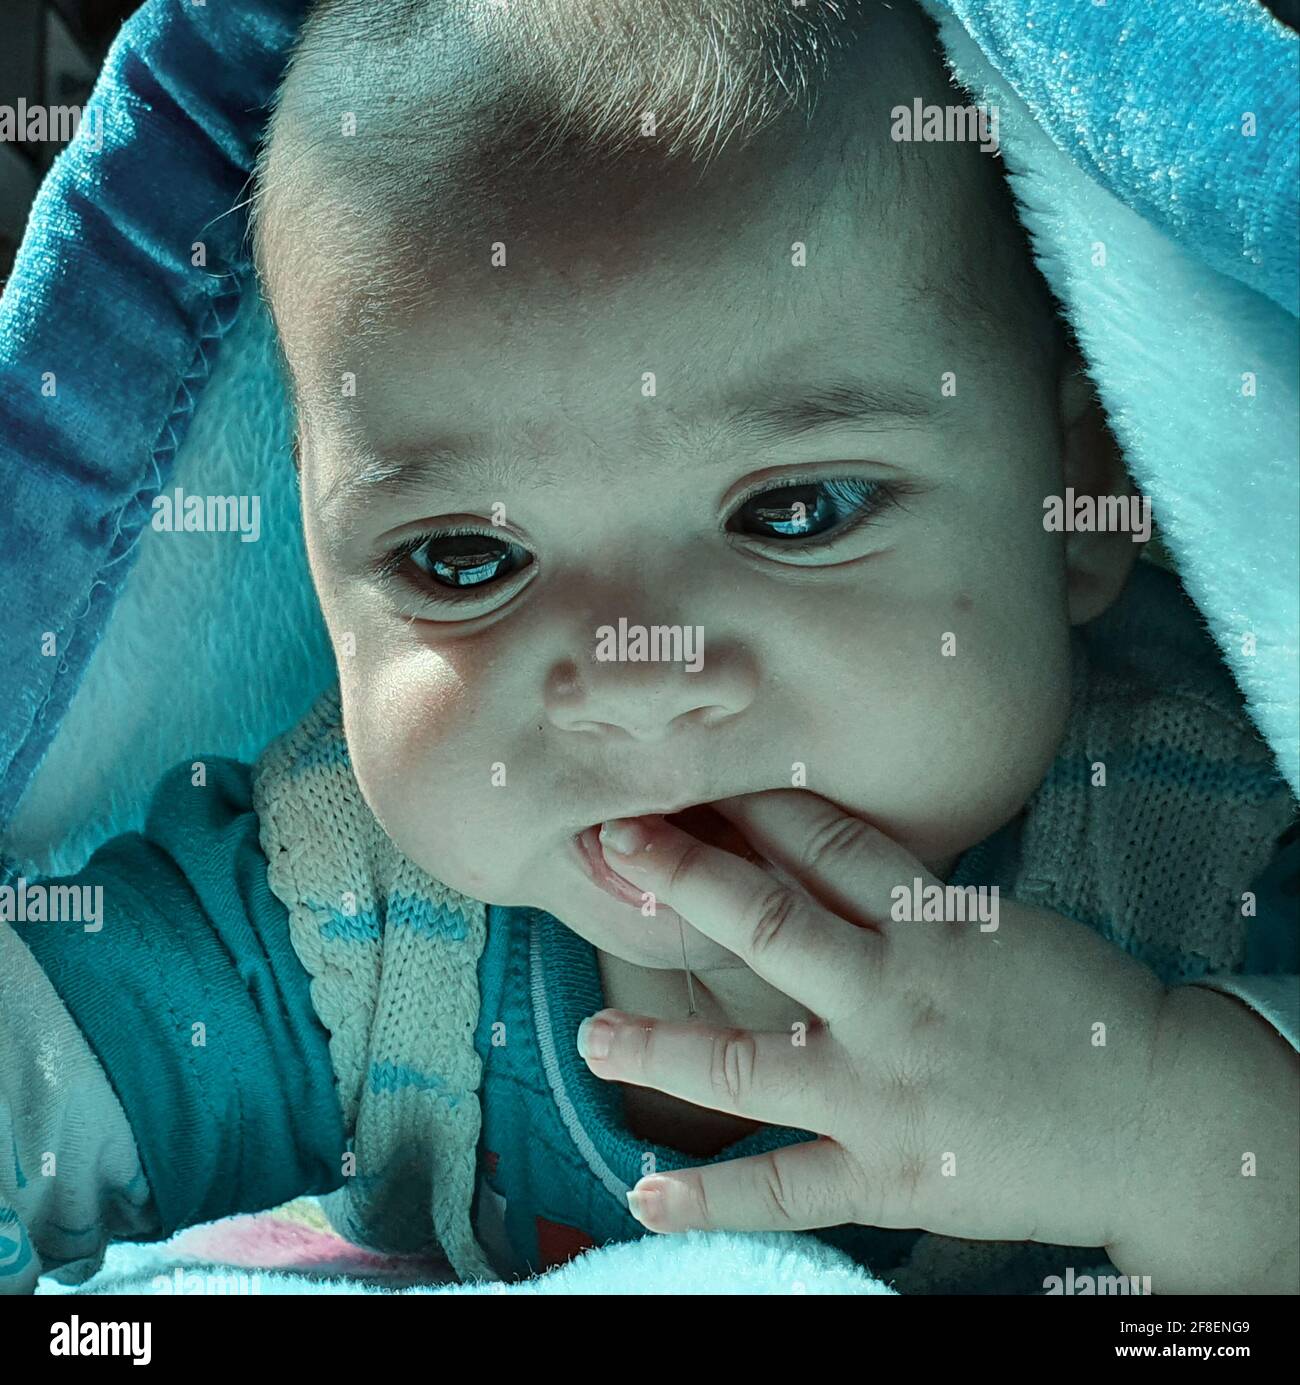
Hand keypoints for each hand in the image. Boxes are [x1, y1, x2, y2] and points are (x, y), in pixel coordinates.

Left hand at [576, 790, 1168, 1260]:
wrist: (1160, 1114)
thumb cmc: (1081, 1006)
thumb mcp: (998, 924)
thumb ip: (906, 900)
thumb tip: (820, 855)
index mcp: (930, 923)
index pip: (825, 842)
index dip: (751, 804)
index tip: (688, 776)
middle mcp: (893, 995)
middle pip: (768, 922)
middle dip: (684, 877)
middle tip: (612, 842)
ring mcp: (883, 1089)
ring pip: (747, 1062)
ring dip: (658, 1048)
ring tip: (589, 1036)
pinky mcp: (889, 1172)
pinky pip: (785, 1187)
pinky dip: (712, 1195)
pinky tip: (646, 1194)